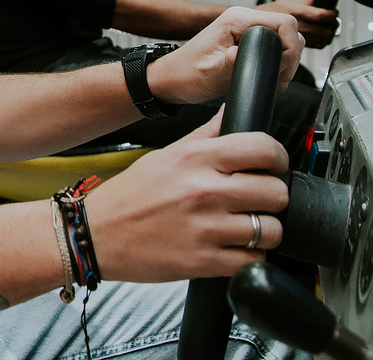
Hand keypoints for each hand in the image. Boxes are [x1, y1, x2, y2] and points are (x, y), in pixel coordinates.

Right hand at [87, 110, 290, 281]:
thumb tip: (233, 111)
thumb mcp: (168, 154)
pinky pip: (253, 262)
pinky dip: (251, 259)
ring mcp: (206, 228)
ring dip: (266, 231)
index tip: (273, 166)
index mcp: (197, 158)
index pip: (263, 149)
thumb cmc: (131, 195)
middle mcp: (205, 190)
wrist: (96, 234)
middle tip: (259, 200)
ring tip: (249, 227)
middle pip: (275, 192)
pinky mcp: (204, 262)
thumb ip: (207, 134)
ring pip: (271, 230)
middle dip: (273, 197)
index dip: (277, 158)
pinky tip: (236, 249)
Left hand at [148, 6, 304, 104]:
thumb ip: (228, 64)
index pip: (283, 23)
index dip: (289, 47)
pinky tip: (266, 77)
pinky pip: (276, 48)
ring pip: (285, 40)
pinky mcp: (248, 42)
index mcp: (236, 20)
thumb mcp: (208, 73)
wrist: (173, 80)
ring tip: (271, 79)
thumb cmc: (186, 75)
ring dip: (285, 62)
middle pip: (288, 30)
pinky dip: (278, 64)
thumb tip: (243, 55)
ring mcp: (247, 30)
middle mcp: (244, 20)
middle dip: (289, 57)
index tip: (281, 69)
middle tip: (277, 78)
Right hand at [256, 0, 337, 48]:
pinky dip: (321, 41)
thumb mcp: (290, 2)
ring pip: (323, 40)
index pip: (321, 15)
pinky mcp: (299, 46)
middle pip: (326, 30)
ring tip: (327, 27)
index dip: (331, 14)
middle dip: (332, 25)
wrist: (257, 25)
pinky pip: (318, 46)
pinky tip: (319, 35)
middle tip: (333, 21)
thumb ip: (308, 1)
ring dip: (328, 34)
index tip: (333, 12)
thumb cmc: (273, 12)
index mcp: (296, 12)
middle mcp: (299, 26)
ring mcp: (300, 37)